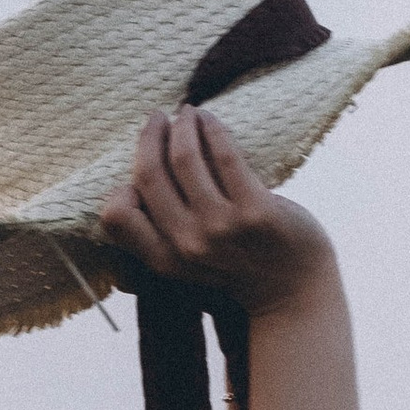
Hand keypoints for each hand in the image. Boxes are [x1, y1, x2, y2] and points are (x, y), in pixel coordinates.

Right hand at [97, 108, 336, 319]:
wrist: (293, 294)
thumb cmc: (238, 268)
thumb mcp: (188, 264)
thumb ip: (162, 231)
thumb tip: (136, 175)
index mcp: (164, 260)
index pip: (116, 215)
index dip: (121, 183)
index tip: (142, 162)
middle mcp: (186, 245)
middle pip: (148, 175)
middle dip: (150, 136)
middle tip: (158, 117)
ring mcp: (220, 229)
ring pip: (184, 158)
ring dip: (183, 125)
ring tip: (189, 114)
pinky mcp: (255, 212)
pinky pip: (225, 155)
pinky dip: (213, 128)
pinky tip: (211, 120)